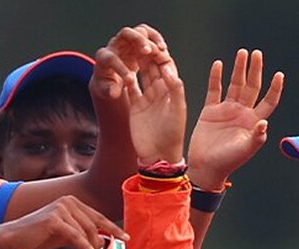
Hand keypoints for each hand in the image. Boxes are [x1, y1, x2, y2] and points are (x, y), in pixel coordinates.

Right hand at [0, 196, 128, 248]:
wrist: (13, 237)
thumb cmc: (39, 236)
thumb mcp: (65, 235)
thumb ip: (82, 235)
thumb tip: (101, 241)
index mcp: (72, 202)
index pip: (97, 217)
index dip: (113, 228)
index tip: (125, 239)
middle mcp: (68, 201)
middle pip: (94, 225)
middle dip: (100, 244)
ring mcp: (61, 208)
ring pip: (86, 233)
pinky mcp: (54, 219)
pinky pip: (75, 237)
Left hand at [92, 24, 171, 100]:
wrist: (112, 75)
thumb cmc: (108, 84)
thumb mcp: (106, 90)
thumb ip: (109, 91)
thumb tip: (114, 93)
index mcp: (103, 57)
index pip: (111, 58)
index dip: (120, 68)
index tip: (130, 80)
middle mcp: (114, 44)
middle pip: (125, 34)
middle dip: (137, 40)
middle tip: (148, 51)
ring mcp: (127, 40)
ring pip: (139, 30)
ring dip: (151, 38)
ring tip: (161, 49)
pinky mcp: (137, 40)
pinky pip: (148, 33)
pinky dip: (156, 38)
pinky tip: (163, 48)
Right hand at [104, 29, 183, 164]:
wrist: (158, 155)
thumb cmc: (173, 134)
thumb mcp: (177, 109)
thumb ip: (174, 88)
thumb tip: (167, 68)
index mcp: (173, 90)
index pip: (167, 67)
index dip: (161, 56)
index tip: (155, 46)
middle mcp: (161, 92)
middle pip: (153, 68)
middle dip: (147, 56)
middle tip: (138, 43)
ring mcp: (147, 98)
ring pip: (141, 75)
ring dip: (135, 64)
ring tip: (128, 52)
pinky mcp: (135, 106)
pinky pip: (130, 88)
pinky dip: (125, 79)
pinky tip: (120, 69)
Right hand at [188, 50, 283, 190]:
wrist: (206, 167)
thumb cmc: (228, 162)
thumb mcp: (244, 150)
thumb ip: (256, 137)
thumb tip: (264, 123)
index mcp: (253, 121)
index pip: (268, 101)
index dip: (275, 89)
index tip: (279, 75)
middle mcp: (242, 113)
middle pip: (252, 87)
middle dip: (255, 70)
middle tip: (257, 53)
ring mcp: (226, 110)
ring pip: (234, 85)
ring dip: (238, 69)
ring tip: (242, 53)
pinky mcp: (210, 111)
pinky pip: (214, 90)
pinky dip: (216, 77)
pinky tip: (218, 64)